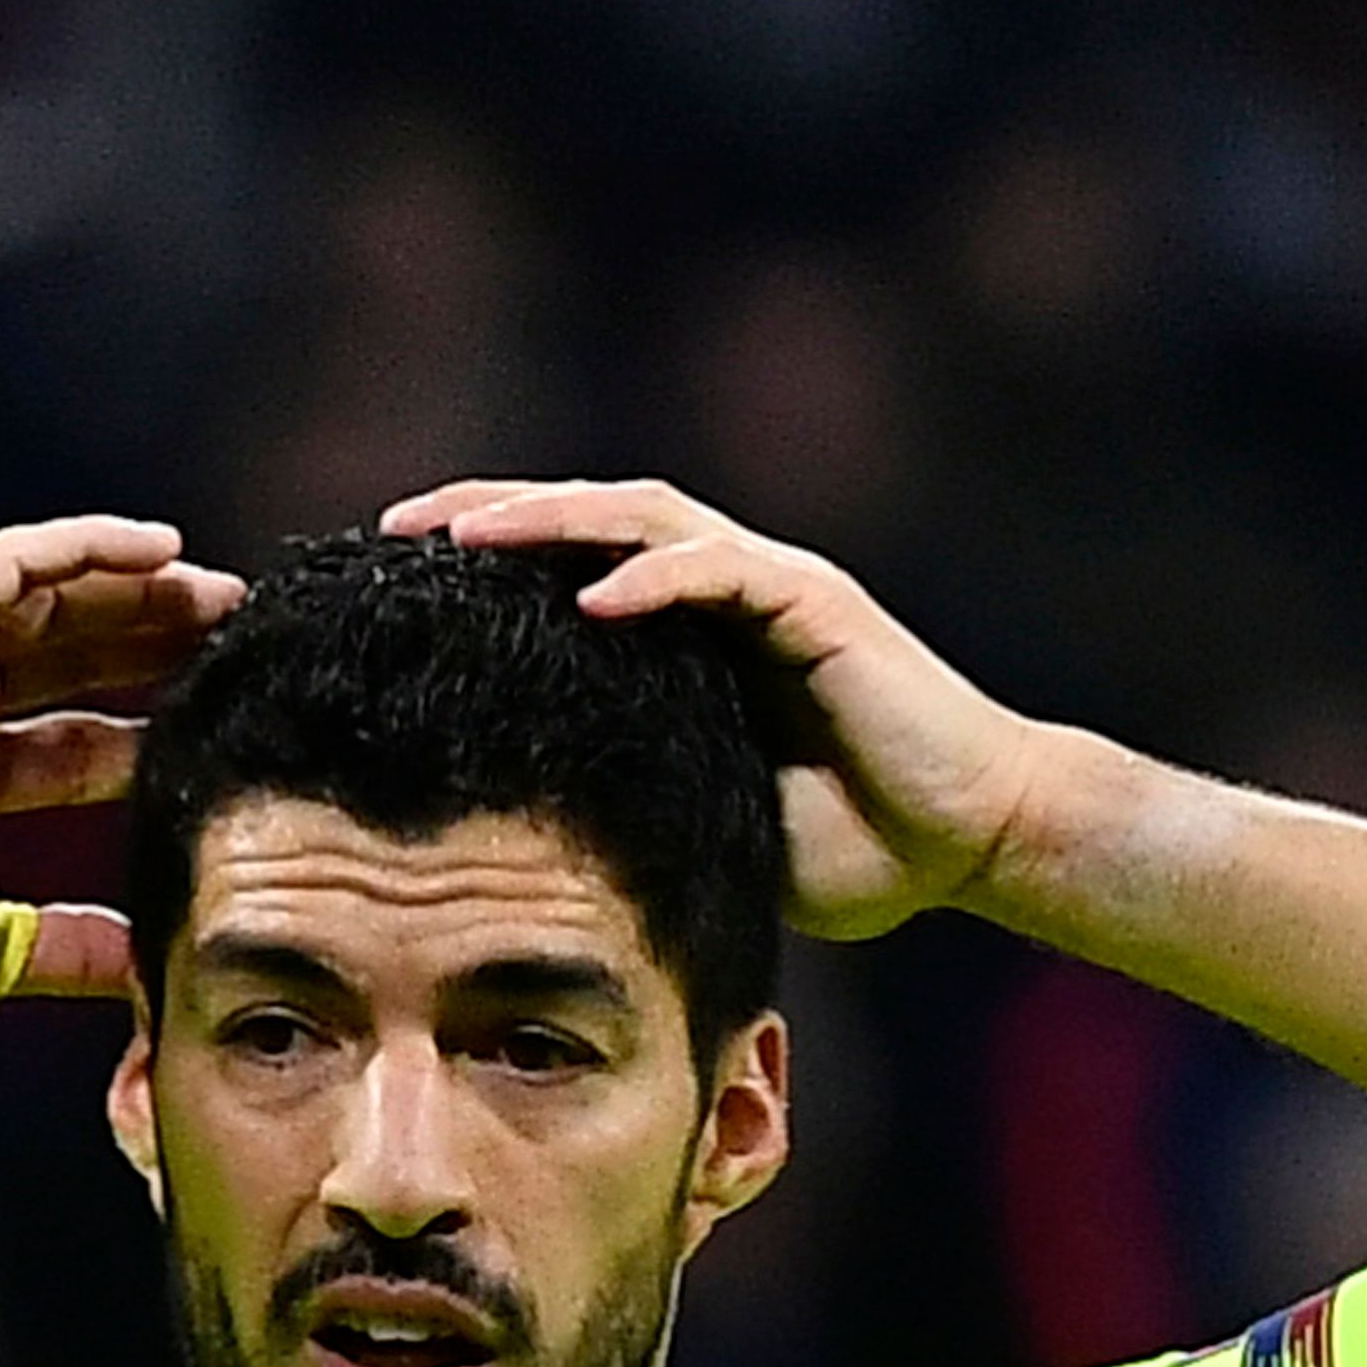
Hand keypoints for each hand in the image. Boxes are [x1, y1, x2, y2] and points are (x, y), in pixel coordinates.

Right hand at [0, 517, 245, 993]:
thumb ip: (67, 951)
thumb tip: (147, 971)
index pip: (73, 743)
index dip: (145, 730)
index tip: (222, 725)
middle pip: (75, 662)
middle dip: (157, 646)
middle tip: (238, 639)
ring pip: (56, 603)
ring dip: (139, 591)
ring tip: (217, 589)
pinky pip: (17, 563)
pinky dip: (86, 547)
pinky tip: (159, 546)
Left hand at [389, 480, 1052, 938]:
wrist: (977, 837)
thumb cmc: (863, 850)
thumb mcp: (712, 830)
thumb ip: (641, 806)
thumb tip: (524, 851)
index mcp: (693, 639)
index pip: (569, 575)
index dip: (484, 570)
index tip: (390, 590)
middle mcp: (725, 592)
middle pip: (588, 520)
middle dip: (489, 514)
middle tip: (393, 527)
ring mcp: (773, 587)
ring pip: (642, 520)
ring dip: (550, 520)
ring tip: (463, 535)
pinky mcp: (818, 604)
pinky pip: (721, 571)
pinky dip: (651, 578)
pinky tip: (588, 597)